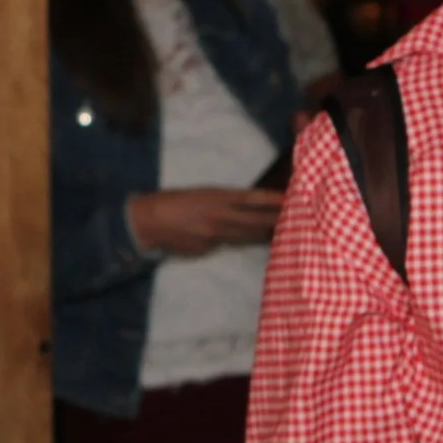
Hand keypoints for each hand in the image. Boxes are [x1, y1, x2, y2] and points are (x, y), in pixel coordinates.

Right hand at [129, 188, 284, 257]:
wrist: (148, 220)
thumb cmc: (173, 201)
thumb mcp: (201, 193)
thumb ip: (223, 202)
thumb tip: (239, 212)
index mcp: (217, 196)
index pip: (251, 198)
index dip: (271, 200)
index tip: (288, 200)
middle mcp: (220, 216)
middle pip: (254, 221)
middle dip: (274, 221)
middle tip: (294, 220)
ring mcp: (215, 235)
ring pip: (244, 236)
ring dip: (260, 234)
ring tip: (277, 233)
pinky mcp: (207, 248)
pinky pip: (223, 244)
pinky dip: (228, 240)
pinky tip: (227, 238)